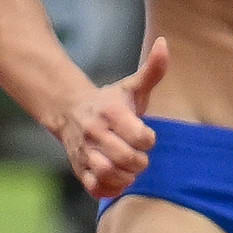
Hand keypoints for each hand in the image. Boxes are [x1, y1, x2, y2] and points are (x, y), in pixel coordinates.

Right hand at [50, 34, 167, 201]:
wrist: (69, 111)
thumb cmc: (110, 101)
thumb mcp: (132, 85)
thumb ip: (153, 69)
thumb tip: (164, 43)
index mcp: (111, 112)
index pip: (140, 136)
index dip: (148, 139)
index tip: (145, 135)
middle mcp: (95, 132)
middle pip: (127, 158)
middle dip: (140, 161)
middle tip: (139, 156)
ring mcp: (85, 152)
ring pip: (108, 174)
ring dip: (125, 177)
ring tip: (129, 170)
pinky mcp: (78, 168)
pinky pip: (95, 187)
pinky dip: (110, 189)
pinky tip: (117, 180)